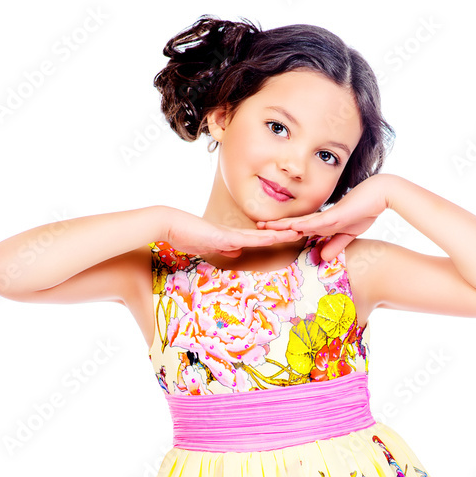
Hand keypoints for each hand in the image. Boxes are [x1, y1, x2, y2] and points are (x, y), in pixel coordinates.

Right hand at [160, 206, 301, 257]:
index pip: (260, 239)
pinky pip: (245, 238)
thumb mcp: (208, 246)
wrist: (169, 224)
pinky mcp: (222, 237)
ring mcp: (229, 235)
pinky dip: (260, 239)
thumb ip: (224, 248)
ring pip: (261, 235)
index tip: (293, 236)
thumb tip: (238, 252)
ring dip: (279, 234)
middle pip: (265, 234)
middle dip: (285, 233)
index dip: (277, 237)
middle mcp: (235, 234)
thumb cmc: (185, 235)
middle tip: (306, 229)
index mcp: (232, 238)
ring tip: (298, 231)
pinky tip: (273, 238)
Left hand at [256, 174, 391, 260]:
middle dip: (276, 227)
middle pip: (294, 224)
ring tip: (264, 227)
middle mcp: (321, 218)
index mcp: (323, 223)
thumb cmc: (365, 210)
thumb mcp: (349, 234)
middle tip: (257, 228)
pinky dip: (302, 225)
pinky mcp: (334, 215)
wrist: (380, 194)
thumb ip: (335, 245)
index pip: (300, 229)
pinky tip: (290, 227)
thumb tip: (322, 257)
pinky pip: (314, 222)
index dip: (284, 232)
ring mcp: (326, 216)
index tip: (269, 234)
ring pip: (299, 222)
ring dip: (282, 225)